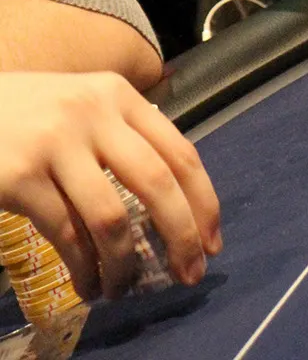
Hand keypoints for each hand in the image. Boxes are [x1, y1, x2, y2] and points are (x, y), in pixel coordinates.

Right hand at [0, 71, 220, 300]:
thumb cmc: (32, 113)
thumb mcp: (85, 106)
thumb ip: (123, 137)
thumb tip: (172, 206)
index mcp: (118, 95)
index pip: (179, 150)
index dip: (203, 202)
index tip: (212, 242)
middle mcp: (93, 112)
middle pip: (157, 182)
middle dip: (181, 235)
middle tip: (189, 273)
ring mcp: (56, 143)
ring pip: (112, 219)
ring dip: (124, 265)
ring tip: (122, 288)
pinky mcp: (20, 176)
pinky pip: (66, 235)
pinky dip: (84, 269)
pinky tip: (88, 284)